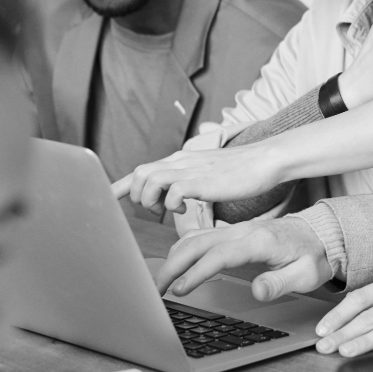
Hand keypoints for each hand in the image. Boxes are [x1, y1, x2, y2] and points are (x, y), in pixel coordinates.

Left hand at [112, 140, 283, 217]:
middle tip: (155, 210)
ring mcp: (190, 170)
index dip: (120, 185)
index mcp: (180, 161)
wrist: (265, 160)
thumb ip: (191, 180)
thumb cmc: (242, 171)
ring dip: (150, 200)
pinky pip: (172, 192)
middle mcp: (180, 162)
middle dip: (137, 196)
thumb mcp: (209, 173)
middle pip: (138, 174)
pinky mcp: (202, 181)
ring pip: (149, 180)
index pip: (142, 170)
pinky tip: (187, 209)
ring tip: (168, 210)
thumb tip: (180, 194)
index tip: (107, 197)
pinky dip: (172, 204)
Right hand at [155, 217, 331, 300]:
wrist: (323, 234)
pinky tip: (175, 265)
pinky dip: (182, 250)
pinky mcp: (233, 233)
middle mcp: (243, 231)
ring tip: (160, 282)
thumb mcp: (306, 274)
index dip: (196, 272)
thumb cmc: (314, 256)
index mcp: (259, 241)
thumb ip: (281, 283)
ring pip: (194, 238)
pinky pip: (200, 236)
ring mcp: (236, 230)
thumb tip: (257, 291)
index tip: (180, 290)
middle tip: (156, 290)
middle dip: (172, 266)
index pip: (219, 255)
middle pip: (196, 243)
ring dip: (173, 258)